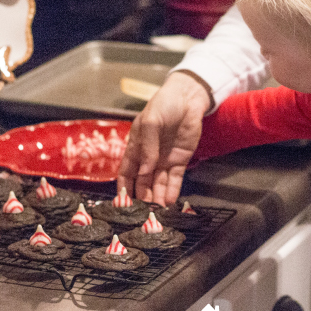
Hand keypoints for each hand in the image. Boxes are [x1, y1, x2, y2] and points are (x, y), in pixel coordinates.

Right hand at [117, 71, 211, 205]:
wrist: (187, 98)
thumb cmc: (163, 104)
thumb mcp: (150, 122)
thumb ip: (147, 147)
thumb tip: (144, 170)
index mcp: (135, 147)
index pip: (126, 172)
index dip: (124, 188)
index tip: (123, 203)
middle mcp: (148, 157)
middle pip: (142, 182)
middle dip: (142, 198)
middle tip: (143, 213)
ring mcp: (164, 160)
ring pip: (158, 184)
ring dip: (157, 198)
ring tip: (157, 212)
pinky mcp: (180, 161)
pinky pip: (175, 179)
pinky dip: (172, 191)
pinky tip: (169, 202)